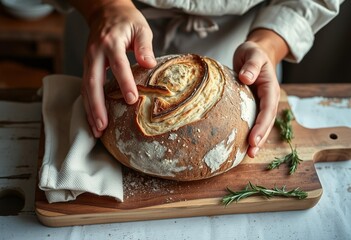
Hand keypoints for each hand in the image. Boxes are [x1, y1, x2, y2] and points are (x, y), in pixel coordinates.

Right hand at [74, 0, 156, 136]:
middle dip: (97, 106)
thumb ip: (145, 45)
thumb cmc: (126, 20)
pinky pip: (85, 88)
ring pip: (85, 88)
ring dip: (90, 111)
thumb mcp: (140, 27)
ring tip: (96, 131)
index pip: (118, 65)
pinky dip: (88, 105)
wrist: (104, 11)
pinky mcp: (87, 66)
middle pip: (93, 82)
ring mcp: (88, 60)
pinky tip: (93, 119)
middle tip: (103, 126)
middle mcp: (95, 53)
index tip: (131, 100)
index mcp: (110, 42)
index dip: (124, 83)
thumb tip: (150, 64)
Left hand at [233, 30, 287, 157]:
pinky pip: (254, 120)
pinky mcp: (254, 105)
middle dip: (260, 138)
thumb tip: (246, 78)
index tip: (253, 139)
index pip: (268, 109)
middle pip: (267, 121)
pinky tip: (243, 143)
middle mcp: (268, 98)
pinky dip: (251, 132)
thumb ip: (251, 65)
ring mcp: (262, 103)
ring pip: (262, 124)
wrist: (255, 52)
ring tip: (249, 154)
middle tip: (251, 152)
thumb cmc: (253, 52)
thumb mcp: (252, 54)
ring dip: (257, 139)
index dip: (261, 126)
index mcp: (270, 88)